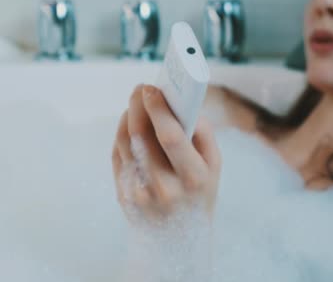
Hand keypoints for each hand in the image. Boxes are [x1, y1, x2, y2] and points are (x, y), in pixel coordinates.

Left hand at [111, 84, 221, 226]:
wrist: (177, 244)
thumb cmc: (199, 197)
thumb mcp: (214, 169)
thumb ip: (203, 135)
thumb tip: (182, 104)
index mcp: (193, 179)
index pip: (170, 137)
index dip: (158, 109)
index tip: (152, 88)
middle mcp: (164, 188)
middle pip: (142, 136)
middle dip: (139, 106)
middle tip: (141, 89)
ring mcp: (140, 194)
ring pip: (125, 143)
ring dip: (128, 117)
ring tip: (136, 104)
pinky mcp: (123, 196)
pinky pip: (118, 156)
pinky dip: (122, 135)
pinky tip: (130, 125)